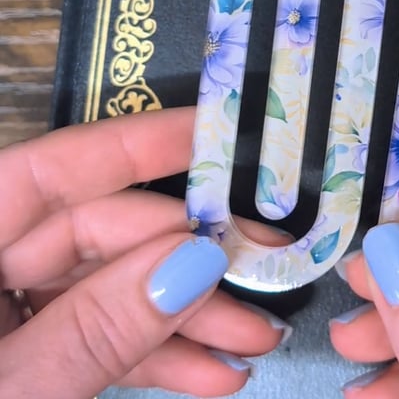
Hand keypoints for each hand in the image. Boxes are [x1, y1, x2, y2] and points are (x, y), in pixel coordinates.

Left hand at [0, 108, 290, 398]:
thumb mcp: (7, 395)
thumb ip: (93, 331)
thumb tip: (193, 263)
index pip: (56, 170)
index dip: (143, 143)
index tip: (224, 136)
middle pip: (100, 234)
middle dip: (188, 259)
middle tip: (263, 274)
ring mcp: (3, 314)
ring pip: (110, 289)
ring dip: (185, 316)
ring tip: (251, 339)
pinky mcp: (25, 355)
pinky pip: (99, 338)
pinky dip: (154, 357)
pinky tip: (209, 373)